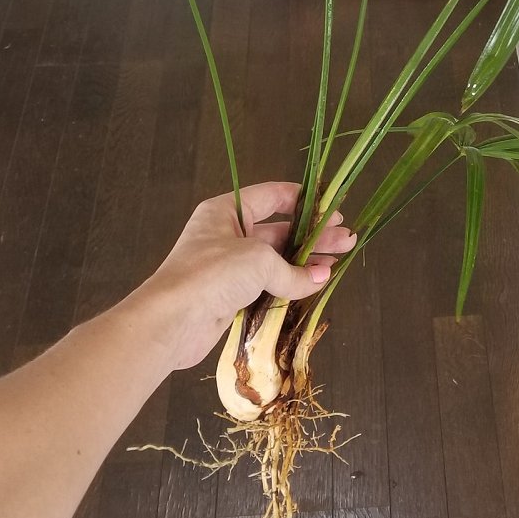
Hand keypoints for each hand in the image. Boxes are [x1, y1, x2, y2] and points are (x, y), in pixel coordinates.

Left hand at [137, 183, 355, 369]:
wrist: (172, 321)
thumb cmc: (212, 274)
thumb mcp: (258, 261)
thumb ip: (293, 270)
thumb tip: (322, 276)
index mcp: (227, 211)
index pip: (272, 196)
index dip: (304, 201)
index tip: (332, 209)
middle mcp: (227, 234)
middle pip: (278, 230)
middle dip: (313, 235)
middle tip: (346, 238)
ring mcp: (229, 266)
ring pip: (275, 259)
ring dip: (306, 260)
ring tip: (339, 260)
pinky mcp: (230, 296)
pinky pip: (267, 284)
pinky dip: (291, 283)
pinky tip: (315, 283)